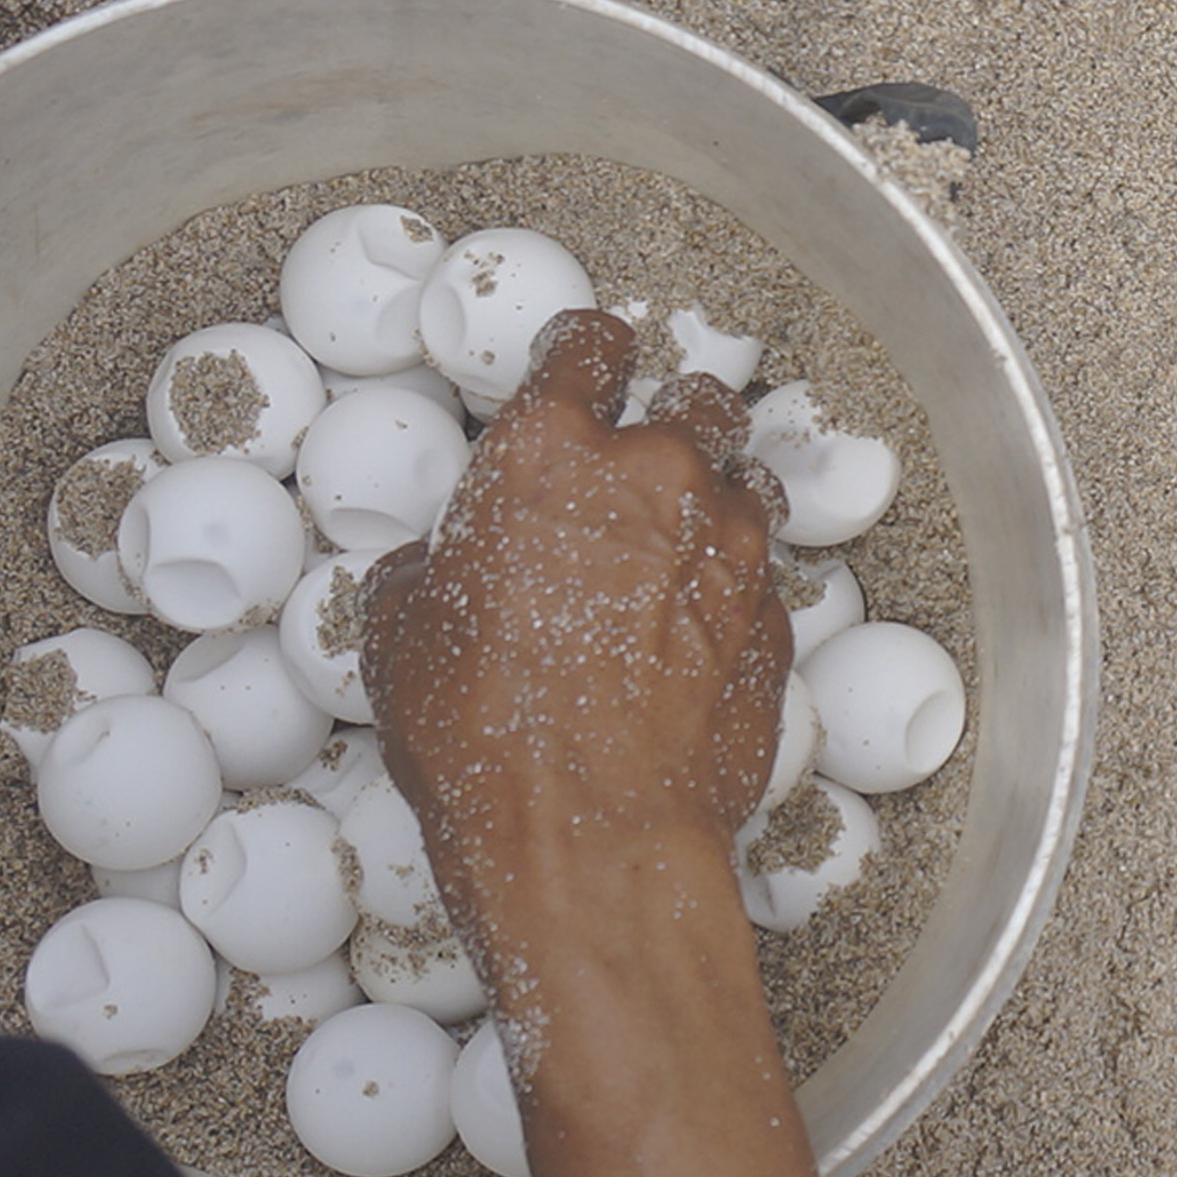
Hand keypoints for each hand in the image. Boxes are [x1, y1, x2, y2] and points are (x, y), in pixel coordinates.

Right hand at [360, 309, 791, 966]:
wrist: (589, 832)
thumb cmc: (482, 734)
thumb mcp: (403, 635)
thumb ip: (427, 569)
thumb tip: (433, 573)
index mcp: (549, 451)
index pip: (591, 344)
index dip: (587, 354)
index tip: (584, 369)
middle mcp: (655, 474)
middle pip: (694, 399)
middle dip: (671, 424)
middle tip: (638, 471)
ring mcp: (730, 542)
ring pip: (744, 480)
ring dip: (714, 501)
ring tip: (673, 551)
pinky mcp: (773, 614)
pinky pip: (763, 571)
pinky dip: (733, 584)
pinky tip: (695, 628)